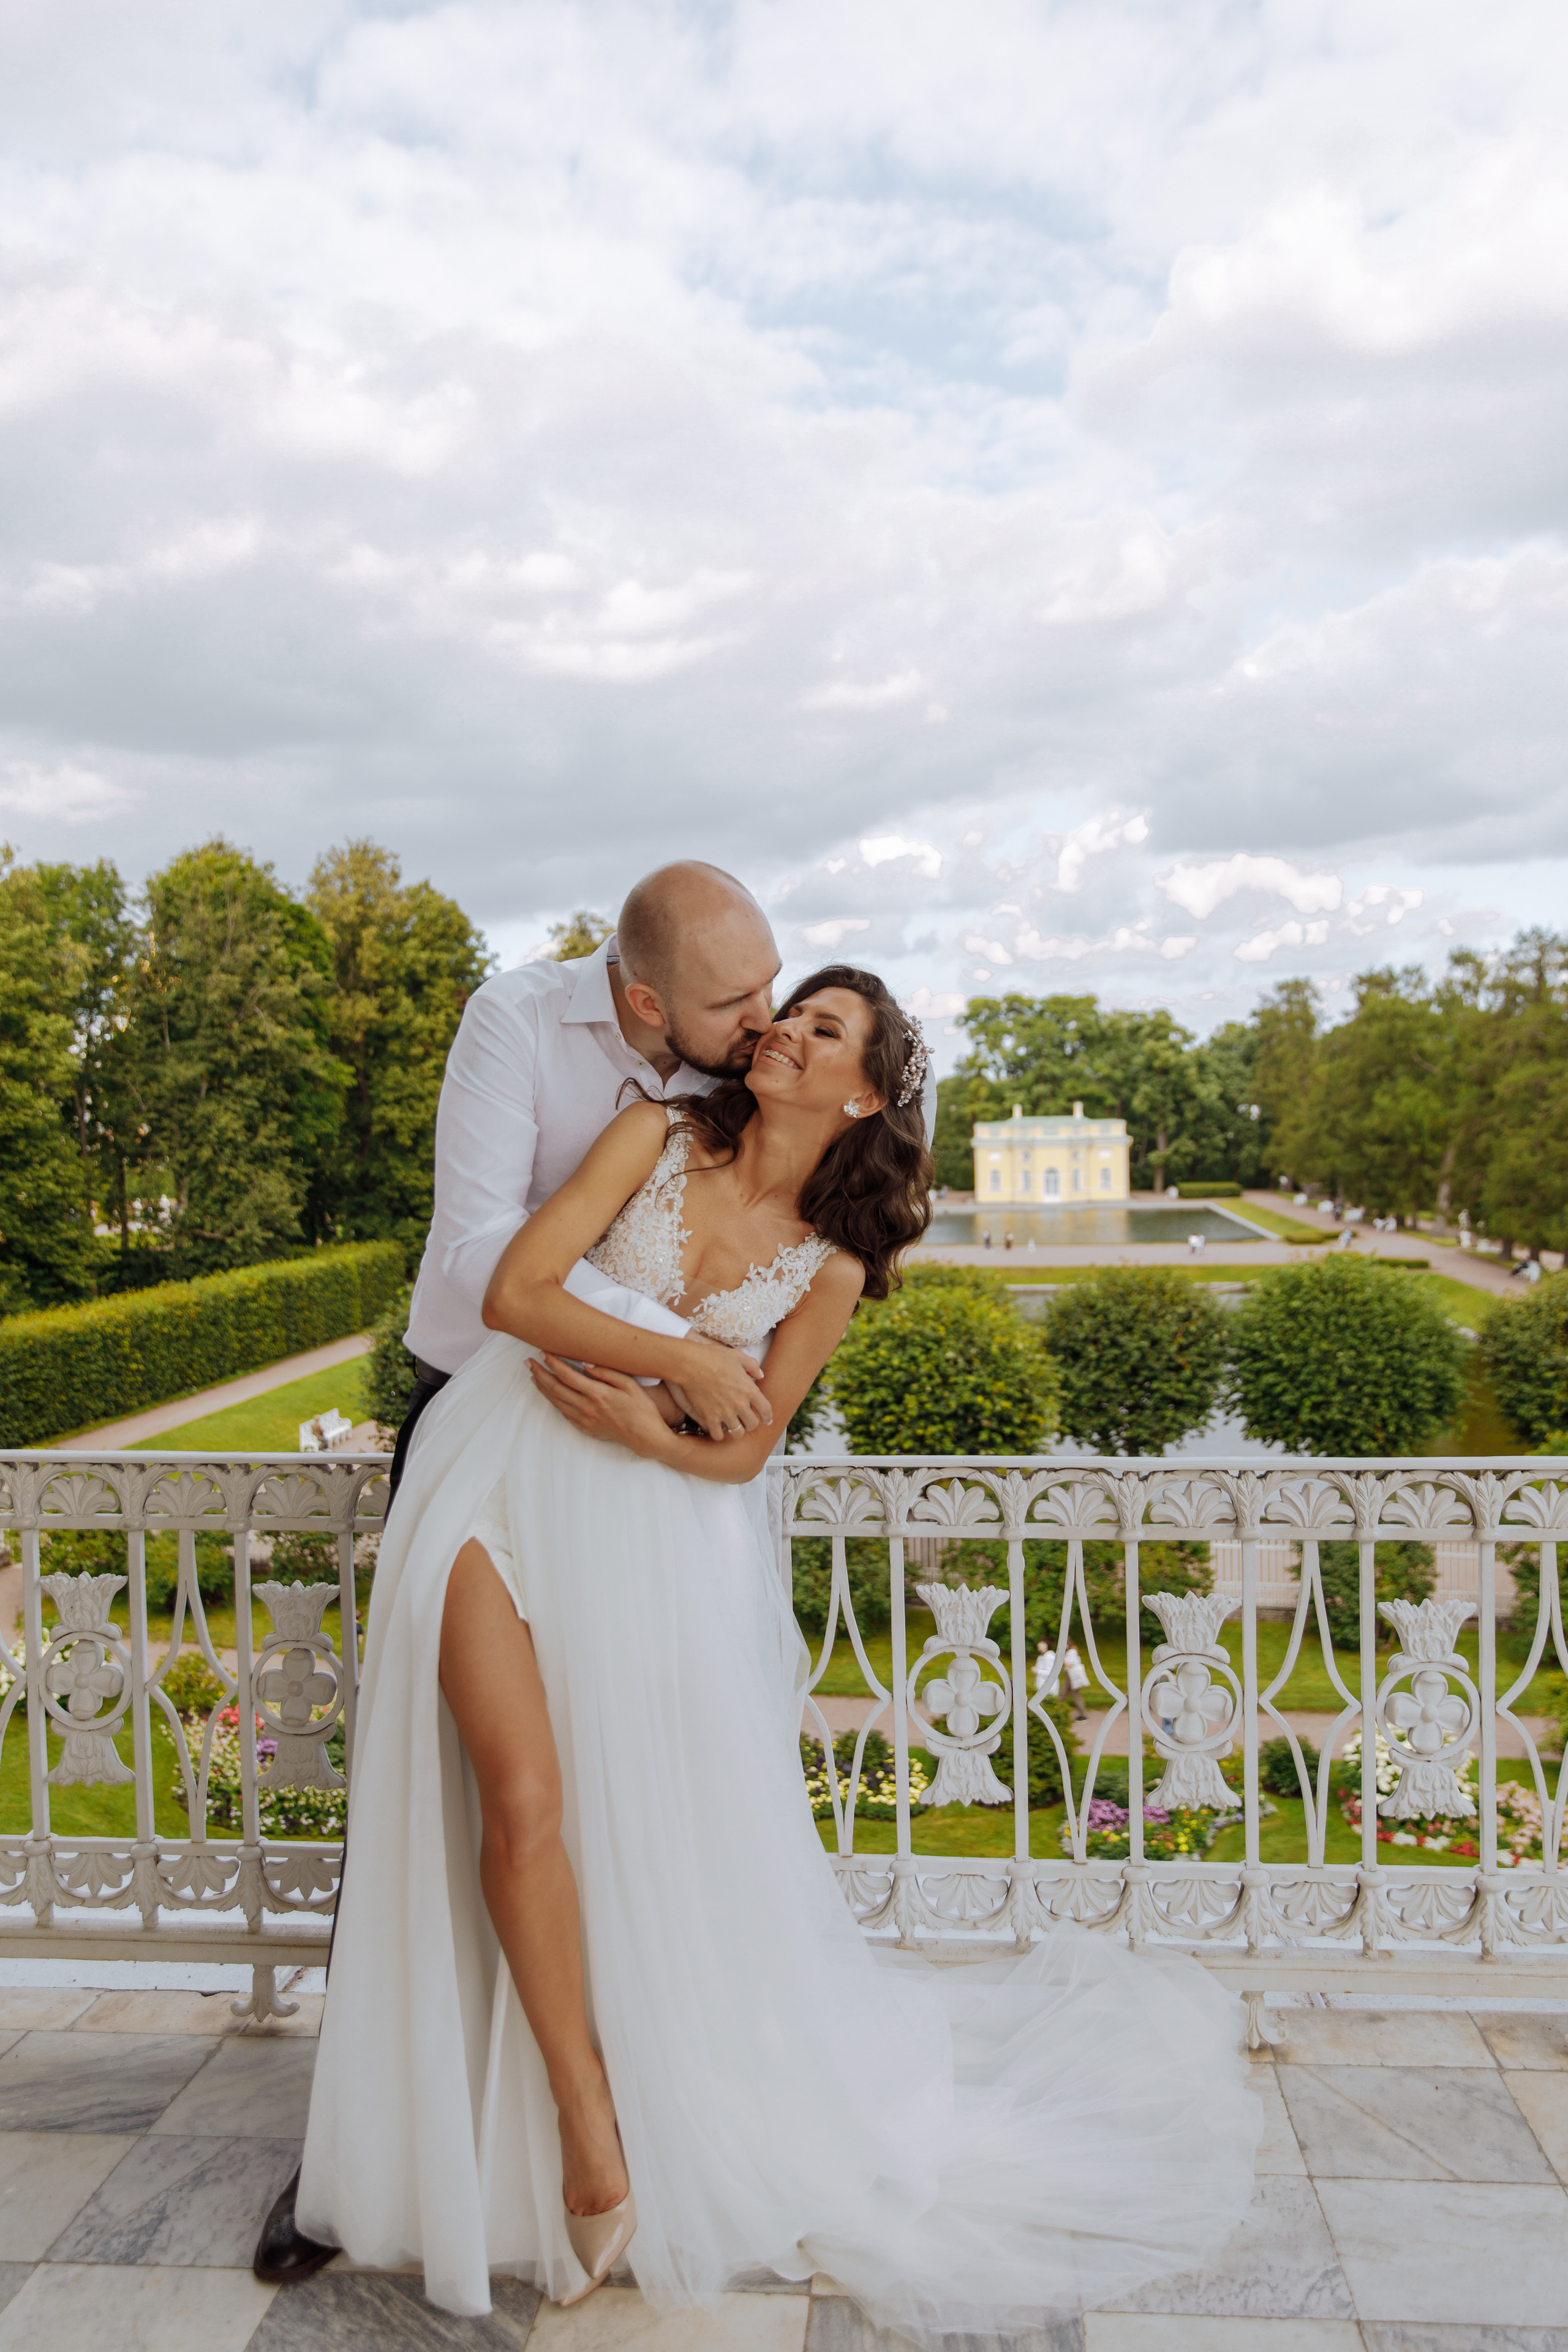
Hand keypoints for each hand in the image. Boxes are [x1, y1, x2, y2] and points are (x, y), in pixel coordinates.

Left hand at [528, 1356, 676, 1457]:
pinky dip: (553, 1401)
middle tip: (529, 1362)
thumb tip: (586, 1364)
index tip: (543, 1352)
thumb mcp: (630, 1385)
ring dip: (542, 1388)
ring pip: (556, 1402)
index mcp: (598, 1394)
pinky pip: (564, 1413)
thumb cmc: (642, 1409)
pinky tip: (549, 1394)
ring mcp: (584, 1420)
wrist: (645, 1438)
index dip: (553, 1363)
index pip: (568, 1375)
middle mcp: (587, 1408)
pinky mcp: (585, 1428)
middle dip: (540, 1373)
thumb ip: (607, 1373)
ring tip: (533, 1376)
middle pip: (555, 1388)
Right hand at [670, 1339, 770, 1441]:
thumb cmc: (713, 1357)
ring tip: (732, 1426)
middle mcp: (739, 1404)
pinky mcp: (709, 1418)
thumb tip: (760, 1375)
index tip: (767, 1420)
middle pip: (753, 1424)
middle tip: (745, 1421)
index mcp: (749, 1390)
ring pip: (737, 1433)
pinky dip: (718, 1434)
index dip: (768, 1417)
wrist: (691, 1364)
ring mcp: (724, 1413)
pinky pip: (718, 1435)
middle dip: (751, 1424)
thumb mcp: (738, 1356)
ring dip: (736, 1430)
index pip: (766, 1410)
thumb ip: (752, 1366)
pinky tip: (717, 1428)